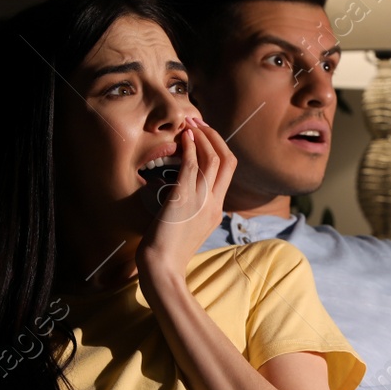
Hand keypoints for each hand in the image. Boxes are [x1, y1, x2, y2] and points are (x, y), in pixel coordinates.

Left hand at [137, 118, 235, 283]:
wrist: (163, 267)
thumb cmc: (167, 253)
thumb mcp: (185, 230)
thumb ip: (189, 212)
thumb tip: (177, 199)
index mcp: (216, 210)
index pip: (227, 172)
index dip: (218, 149)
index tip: (204, 136)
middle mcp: (215, 203)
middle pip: (227, 160)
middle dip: (214, 137)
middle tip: (198, 122)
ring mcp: (202, 200)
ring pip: (213, 158)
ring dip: (202, 136)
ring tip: (190, 123)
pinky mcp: (185, 198)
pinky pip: (193, 164)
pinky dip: (190, 146)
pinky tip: (183, 136)